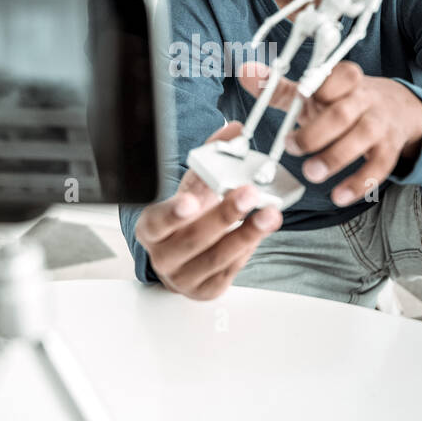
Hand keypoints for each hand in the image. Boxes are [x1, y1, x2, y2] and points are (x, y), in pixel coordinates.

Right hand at [134, 120, 282, 299]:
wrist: (182, 256)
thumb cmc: (186, 217)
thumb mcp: (192, 186)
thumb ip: (210, 157)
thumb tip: (233, 129)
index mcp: (151, 228)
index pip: (157, 222)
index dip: (172, 213)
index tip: (191, 202)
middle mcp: (163, 256)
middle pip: (194, 239)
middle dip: (225, 215)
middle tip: (249, 194)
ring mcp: (184, 277)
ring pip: (217, 257)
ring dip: (247, 234)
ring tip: (270, 214)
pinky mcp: (206, 291)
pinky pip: (230, 270)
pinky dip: (248, 249)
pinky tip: (259, 232)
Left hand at [238, 60, 421, 205]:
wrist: (400, 110)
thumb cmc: (345, 102)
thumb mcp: (317, 93)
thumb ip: (280, 87)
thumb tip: (245, 71)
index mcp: (345, 80)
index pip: (339, 76)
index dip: (321, 86)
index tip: (301, 94)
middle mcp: (365, 100)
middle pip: (342, 113)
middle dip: (316, 132)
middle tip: (291, 148)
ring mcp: (380, 125)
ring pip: (361, 138)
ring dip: (335, 157)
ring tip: (311, 174)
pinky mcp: (389, 150)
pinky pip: (379, 167)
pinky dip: (359, 183)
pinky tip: (339, 196)